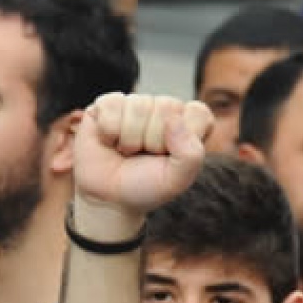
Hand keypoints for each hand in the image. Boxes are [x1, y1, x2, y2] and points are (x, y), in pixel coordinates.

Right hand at [72, 93, 211, 239]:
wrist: (105, 198)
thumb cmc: (144, 186)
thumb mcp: (176, 181)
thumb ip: (190, 156)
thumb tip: (174, 119)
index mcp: (187, 124)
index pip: (198, 112)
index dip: (183, 139)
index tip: (169, 158)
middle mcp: (164, 110)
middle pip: (167, 107)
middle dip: (153, 141)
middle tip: (143, 156)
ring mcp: (136, 104)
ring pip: (139, 106)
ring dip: (129, 139)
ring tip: (126, 151)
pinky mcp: (108, 104)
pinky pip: (113, 104)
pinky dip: (109, 130)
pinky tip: (109, 141)